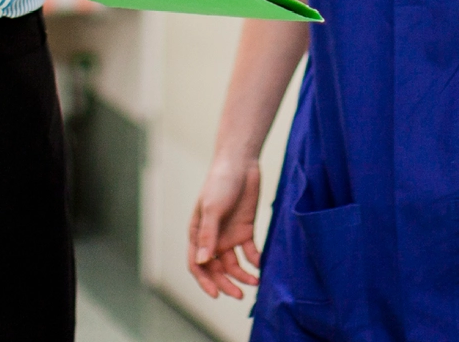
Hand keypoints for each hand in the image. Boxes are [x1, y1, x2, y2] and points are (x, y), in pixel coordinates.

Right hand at [187, 157, 263, 299]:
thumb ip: (207, 236)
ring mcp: (229, 235)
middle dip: (226, 283)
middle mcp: (212, 238)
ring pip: (233, 264)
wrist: (241, 163)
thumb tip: (202, 262)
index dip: (205, 281)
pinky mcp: (245, 230)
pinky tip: (261, 265)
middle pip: (216, 269)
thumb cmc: (220, 183)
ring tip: (255, 282)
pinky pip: (249, 252)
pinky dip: (255, 261)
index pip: (197, 264)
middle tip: (239, 295)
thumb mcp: (212, 209)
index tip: (217, 295)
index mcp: (197, 233)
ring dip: (242, 275)